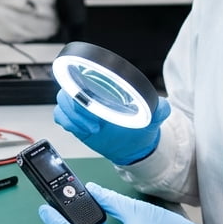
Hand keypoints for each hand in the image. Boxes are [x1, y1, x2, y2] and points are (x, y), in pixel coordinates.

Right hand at [53, 90, 169, 164]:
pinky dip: (67, 123)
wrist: (133, 146)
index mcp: (105, 88)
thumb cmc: (140, 126)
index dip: (80, 87)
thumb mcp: (152, 116)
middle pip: (67, 90)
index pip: (83, 77)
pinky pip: (60, 117)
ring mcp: (81, 108)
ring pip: (62, 103)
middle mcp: (90, 94)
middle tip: (92, 122)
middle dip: (75, 106)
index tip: (90, 102)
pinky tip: (82, 130)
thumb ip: (159, 109)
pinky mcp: (76, 121)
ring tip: (92, 128)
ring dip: (72, 117)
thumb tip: (162, 105)